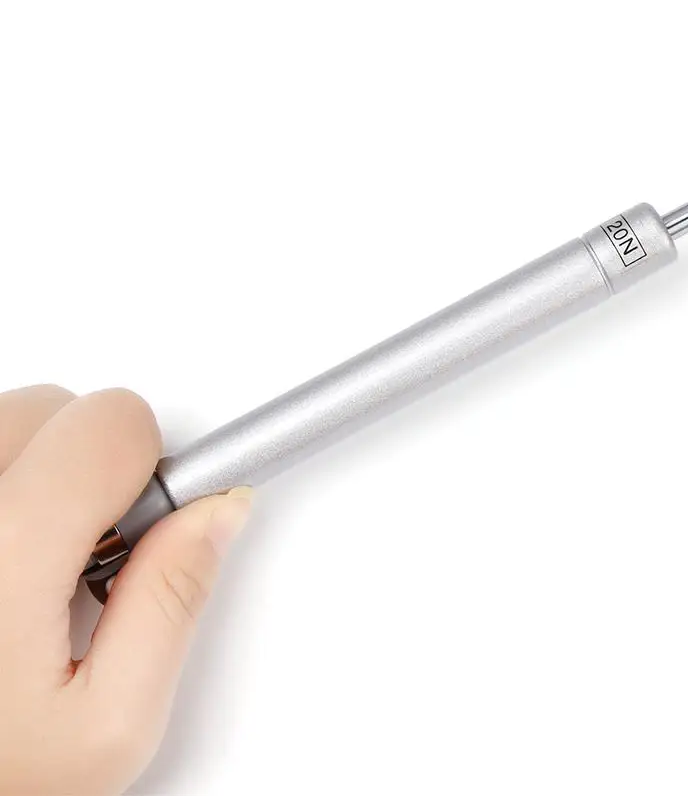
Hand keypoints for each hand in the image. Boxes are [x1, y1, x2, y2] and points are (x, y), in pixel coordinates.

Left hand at [0, 385, 252, 795]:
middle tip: (74, 556)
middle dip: (84, 466)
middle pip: (49, 408)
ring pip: (0, 424)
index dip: (148, 464)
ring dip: (27, 473)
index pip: (110, 422)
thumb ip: (173, 603)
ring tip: (17, 564)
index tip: (140, 513)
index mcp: (4, 555)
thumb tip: (216, 513)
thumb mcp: (105, 728)